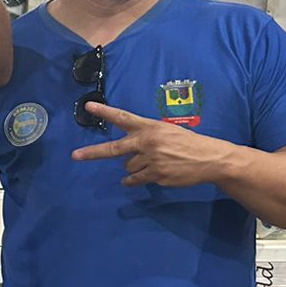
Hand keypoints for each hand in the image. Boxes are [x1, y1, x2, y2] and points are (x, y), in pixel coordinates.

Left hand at [71, 101, 233, 187]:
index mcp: (149, 127)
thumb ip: (144, 136)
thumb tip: (125, 152)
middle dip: (92, 153)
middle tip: (75, 156)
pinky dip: (134, 180)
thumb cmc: (186, 142)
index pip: (123, 117)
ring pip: (127, 166)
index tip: (88, 105)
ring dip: (133, 166)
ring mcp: (151, 160)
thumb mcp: (165, 131)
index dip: (105, 111)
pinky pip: (136, 180)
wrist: (210, 158)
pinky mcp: (156, 175)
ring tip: (152, 162)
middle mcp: (147, 142)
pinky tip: (141, 177)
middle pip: (114, 149)